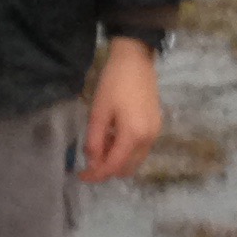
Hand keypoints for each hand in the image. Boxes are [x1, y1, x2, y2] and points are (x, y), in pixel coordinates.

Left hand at [81, 40, 162, 181]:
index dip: (96, 175)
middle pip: (127, 169)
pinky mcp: (156, 126)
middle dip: (107, 169)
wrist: (136, 60)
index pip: (113, 166)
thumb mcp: (98, 112)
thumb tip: (92, 163)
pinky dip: (126, 150)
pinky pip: (140, 149)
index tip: (80, 176)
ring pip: (135, 160)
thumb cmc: (114, 83)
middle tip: (90, 159)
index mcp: (133, 136)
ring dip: (117, 160)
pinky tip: (114, 135)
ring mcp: (155, 133)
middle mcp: (149, 140)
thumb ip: (94, 141)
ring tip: (101, 144)